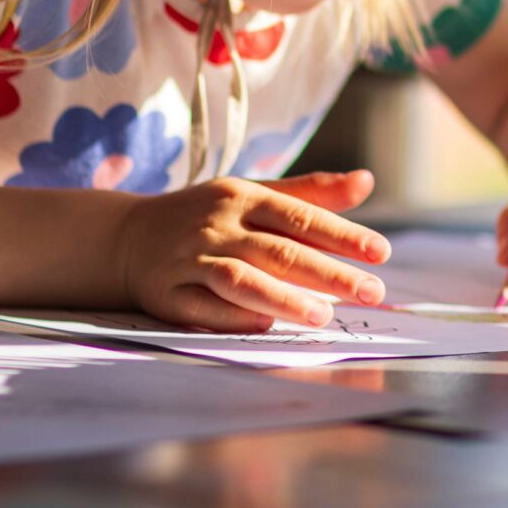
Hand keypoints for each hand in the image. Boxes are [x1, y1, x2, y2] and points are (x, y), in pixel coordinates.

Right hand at [112, 170, 389, 331]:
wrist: (126, 237)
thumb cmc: (208, 217)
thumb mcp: (254, 195)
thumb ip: (310, 194)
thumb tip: (366, 181)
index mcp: (243, 197)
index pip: (301, 216)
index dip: (343, 234)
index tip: (381, 253)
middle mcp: (217, 226)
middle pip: (278, 250)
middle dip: (328, 273)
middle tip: (371, 291)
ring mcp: (189, 260)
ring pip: (239, 279)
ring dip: (282, 298)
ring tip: (323, 317)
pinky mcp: (166, 294)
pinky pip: (202, 309)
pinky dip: (233, 318)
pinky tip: (264, 326)